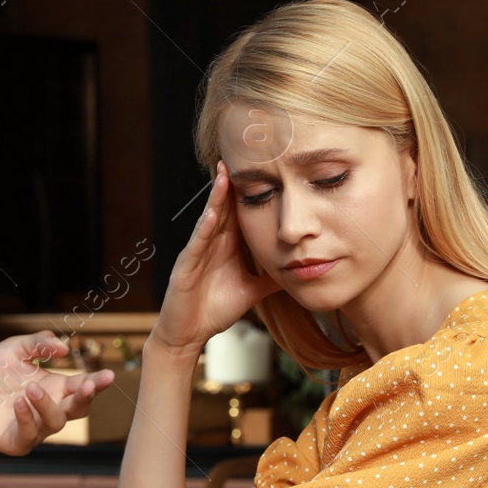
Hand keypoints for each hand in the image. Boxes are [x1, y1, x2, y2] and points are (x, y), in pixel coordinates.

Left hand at [0, 332, 115, 454]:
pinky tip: (18, 402)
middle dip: (85, 397)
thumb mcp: (13, 350)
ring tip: (30, 388)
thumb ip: (38, 343)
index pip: (81, 386)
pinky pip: (29, 435)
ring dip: (47, 404)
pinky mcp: (16, 442)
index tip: (109, 375)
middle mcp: (48, 409)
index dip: (96, 382)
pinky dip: (27, 418)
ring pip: (55, 422)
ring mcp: (34, 428)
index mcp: (53, 387)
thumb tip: (64, 347)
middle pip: (78, 409)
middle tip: (87, 384)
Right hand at [153, 160, 280, 358]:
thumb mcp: (253, 291)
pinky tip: (212, 214)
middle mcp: (211, 243)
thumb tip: (301, 271)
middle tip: (242, 153)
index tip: (265, 168)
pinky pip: (197, 244)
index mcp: (227, 246)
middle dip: (232, 182)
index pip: (240, 212)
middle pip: (224, 207)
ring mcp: (197, 253)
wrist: (189, 335)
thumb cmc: (214, 309)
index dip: (251, 190)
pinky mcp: (186, 267)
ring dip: (216, 197)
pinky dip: (204, 228)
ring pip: (209, 219)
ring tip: (225, 174)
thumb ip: (272, 278)